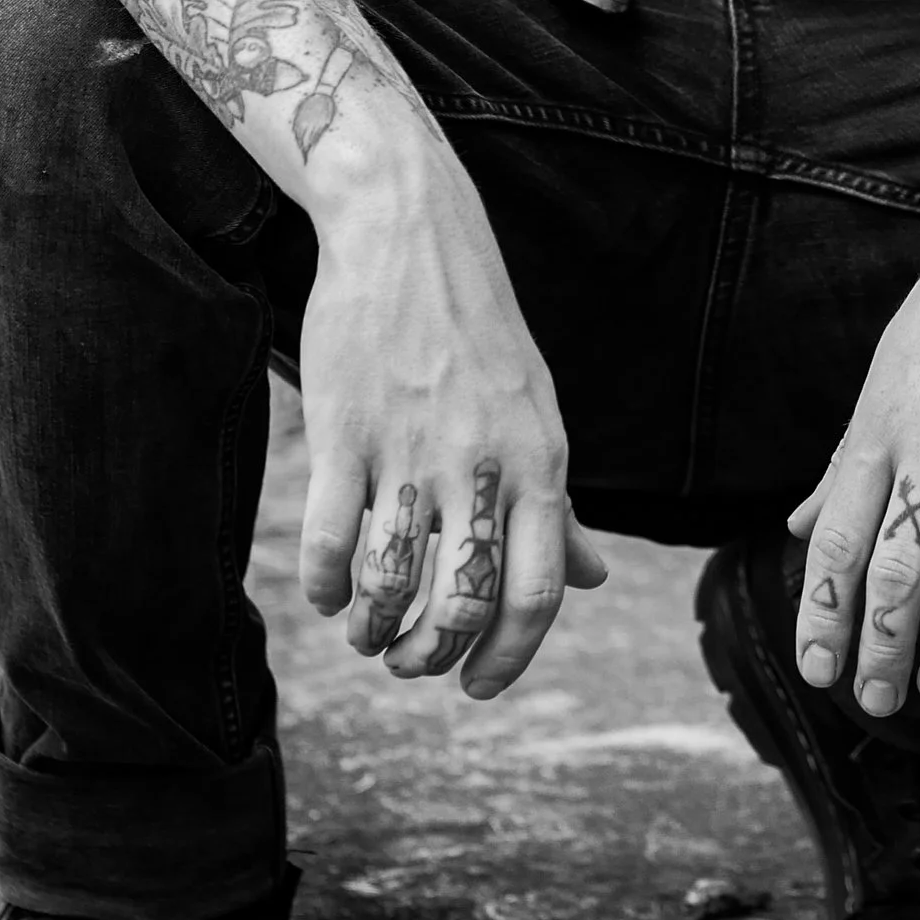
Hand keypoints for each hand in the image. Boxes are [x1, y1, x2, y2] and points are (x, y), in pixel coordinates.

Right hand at [295, 92, 606, 695]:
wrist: (408, 231)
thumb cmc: (477, 333)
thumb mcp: (539, 414)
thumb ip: (561, 505)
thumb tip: (592, 581)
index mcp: (541, 462)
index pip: (538, 594)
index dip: (507, 660)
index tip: (476, 688)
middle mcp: (484, 462)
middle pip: (463, 604)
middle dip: (430, 657)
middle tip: (409, 664)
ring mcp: (411, 448)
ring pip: (392, 584)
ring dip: (374, 631)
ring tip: (366, 632)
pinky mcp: (344, 432)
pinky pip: (331, 543)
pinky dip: (327, 588)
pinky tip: (330, 592)